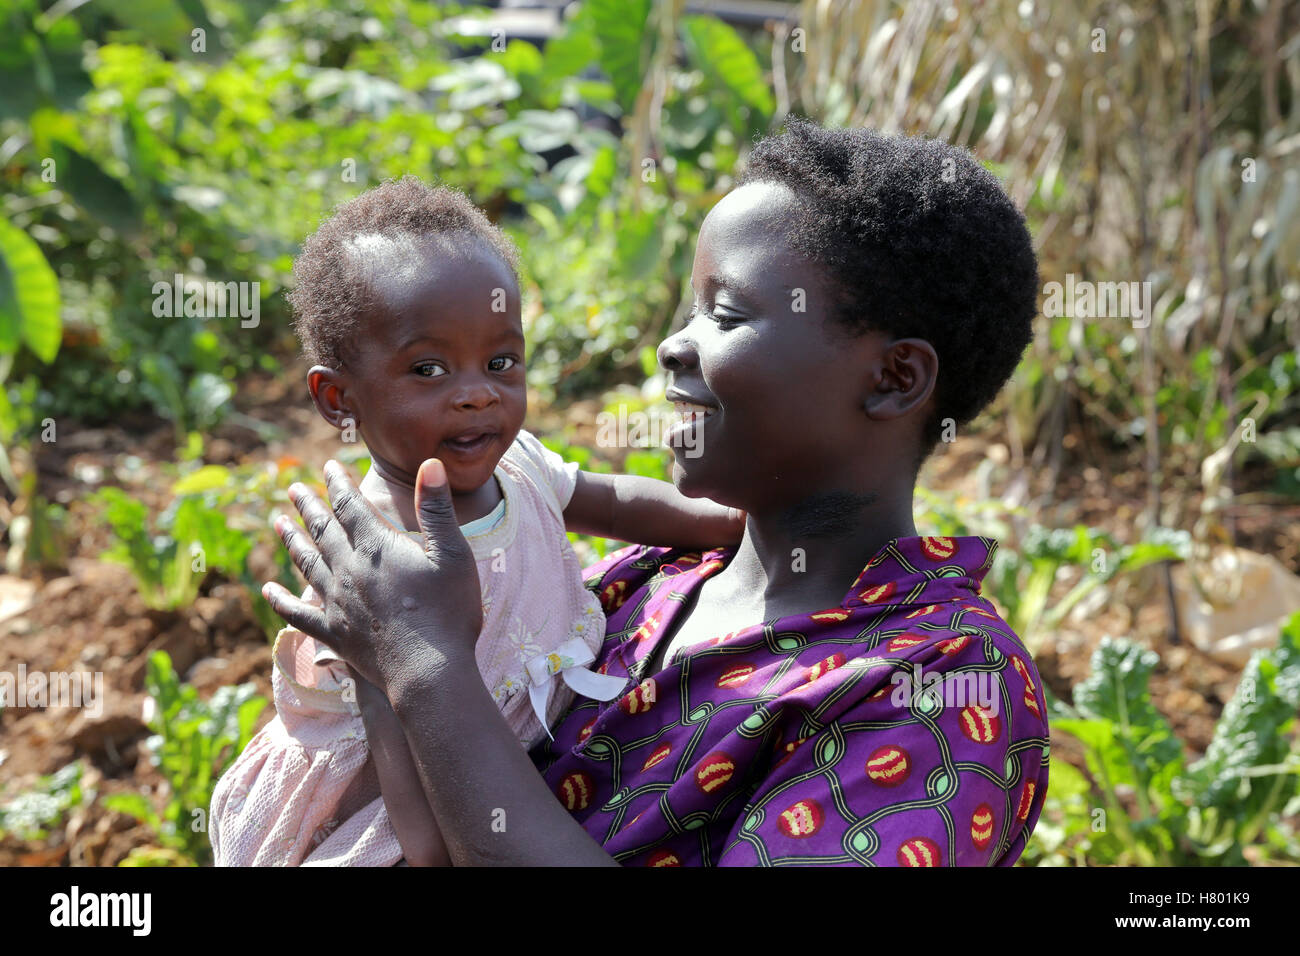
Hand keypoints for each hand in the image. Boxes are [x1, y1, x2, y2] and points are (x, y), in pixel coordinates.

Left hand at [262, 458, 481, 690]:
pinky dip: (281, 600)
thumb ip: (437, 509)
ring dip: (291, 540)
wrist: (428, 672)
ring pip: (305, 563)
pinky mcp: (333, 634)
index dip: (339, 483)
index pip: (350, 504)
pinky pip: (298, 613)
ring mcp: (337, 602)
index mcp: (376, 546)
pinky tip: (268, 590)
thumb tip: (430, 463)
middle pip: (322, 529)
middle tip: (293, 488)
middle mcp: (348, 569)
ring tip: (278, 523)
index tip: (329, 467)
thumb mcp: (453, 554)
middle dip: (308, 505)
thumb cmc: (449, 611)